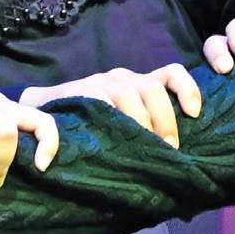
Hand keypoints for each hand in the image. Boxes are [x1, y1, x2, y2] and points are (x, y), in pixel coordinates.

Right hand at [26, 63, 204, 147]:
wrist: (40, 112)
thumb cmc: (90, 125)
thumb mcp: (122, 121)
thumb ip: (145, 130)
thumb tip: (173, 159)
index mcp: (138, 83)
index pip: (171, 74)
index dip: (187, 90)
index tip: (194, 113)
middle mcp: (122, 78)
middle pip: (154, 89)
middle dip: (165, 120)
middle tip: (166, 149)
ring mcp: (100, 83)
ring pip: (130, 95)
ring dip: (141, 125)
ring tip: (142, 150)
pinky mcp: (80, 91)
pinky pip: (102, 102)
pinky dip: (113, 120)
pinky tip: (114, 139)